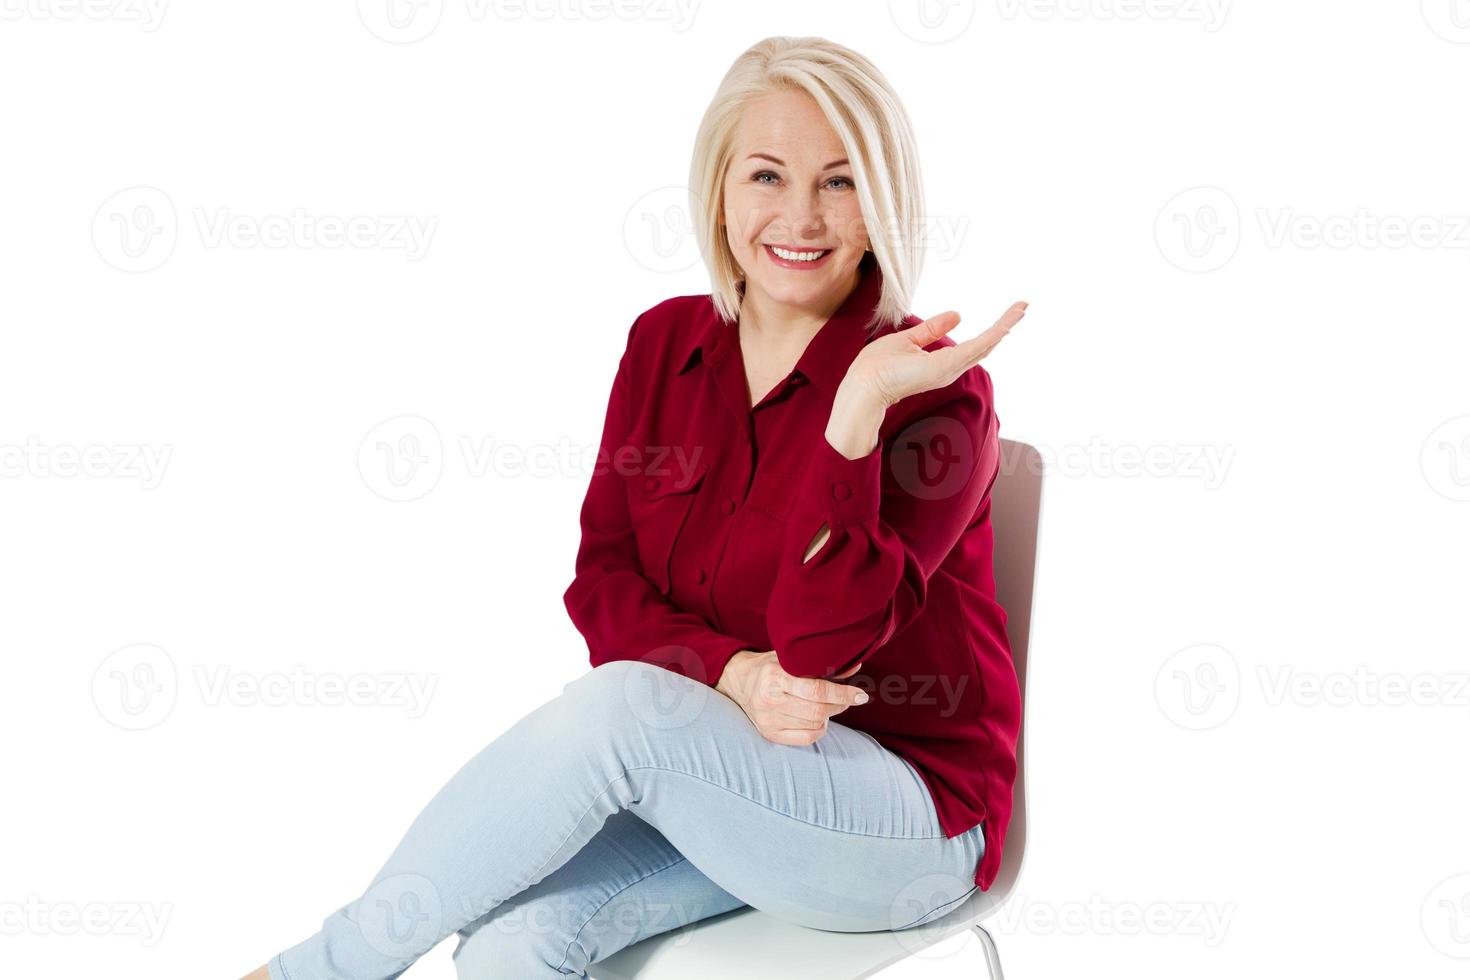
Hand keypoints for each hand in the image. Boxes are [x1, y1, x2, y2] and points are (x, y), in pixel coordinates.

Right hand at [716, 650, 866, 745]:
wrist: (740, 681)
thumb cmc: (771, 666)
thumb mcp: (791, 658)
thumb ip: (821, 662)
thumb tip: (854, 666)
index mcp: (774, 676)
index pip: (816, 690)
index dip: (843, 694)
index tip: (860, 695)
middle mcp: (768, 700)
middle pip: (818, 710)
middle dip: (840, 705)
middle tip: (848, 699)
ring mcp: (767, 720)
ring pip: (814, 725)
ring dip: (829, 716)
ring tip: (827, 705)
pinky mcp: (769, 734)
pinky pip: (806, 739)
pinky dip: (819, 730)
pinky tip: (818, 719)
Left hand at [840, 301, 1028, 408]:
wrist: (864, 385)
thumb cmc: (877, 367)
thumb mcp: (908, 339)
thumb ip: (932, 330)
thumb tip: (957, 315)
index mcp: (940, 363)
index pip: (970, 346)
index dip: (988, 332)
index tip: (1003, 315)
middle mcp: (950, 368)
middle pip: (985, 346)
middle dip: (1004, 326)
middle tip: (1022, 307)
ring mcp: (950, 368)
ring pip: (986, 344)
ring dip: (1005, 325)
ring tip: (1022, 308)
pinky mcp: (948, 365)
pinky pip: (978, 346)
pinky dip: (994, 332)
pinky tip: (1008, 322)